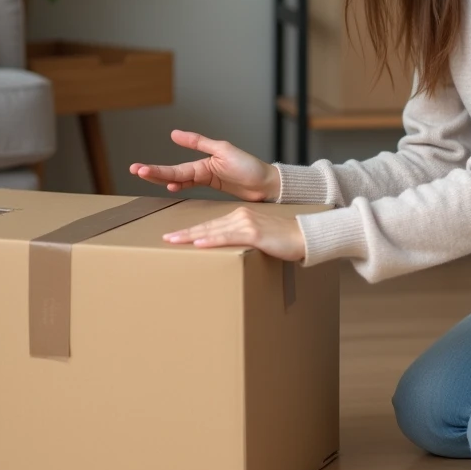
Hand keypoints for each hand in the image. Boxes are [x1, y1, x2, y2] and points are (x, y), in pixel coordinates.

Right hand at [130, 130, 280, 201]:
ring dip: (162, 178)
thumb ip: (198, 142)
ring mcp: (207, 178)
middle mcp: (202, 168)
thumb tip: (173, 134)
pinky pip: (191, 186)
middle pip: (173, 173)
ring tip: (144, 176)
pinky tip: (169, 188)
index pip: (175, 167)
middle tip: (134, 171)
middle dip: (153, 173)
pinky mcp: (214, 187)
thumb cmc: (250, 167)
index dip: (157, 169)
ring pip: (179, 179)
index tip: (139, 169)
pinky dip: (180, 186)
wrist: (267, 184)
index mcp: (204, 160)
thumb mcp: (223, 150)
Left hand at [162, 206, 305, 261]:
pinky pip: (228, 237)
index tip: (175, 236)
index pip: (210, 225)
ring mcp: (246, 223)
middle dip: (185, 233)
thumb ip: (242, 241)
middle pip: (207, 226)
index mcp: (240, 217)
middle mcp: (240, 216)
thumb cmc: (284, 240)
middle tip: (166, 237)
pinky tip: (199, 244)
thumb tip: (229, 253)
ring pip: (213, 230)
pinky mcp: (254, 233)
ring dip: (192, 236)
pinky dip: (212, 240)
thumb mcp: (259, 238)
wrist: (304, 236)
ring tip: (174, 241)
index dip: (192, 231)